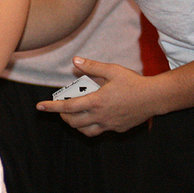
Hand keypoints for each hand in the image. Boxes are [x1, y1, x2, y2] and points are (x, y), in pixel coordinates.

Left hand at [36, 58, 156, 135]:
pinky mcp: (117, 128)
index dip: (51, 107)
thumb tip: (75, 60)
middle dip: (63, 116)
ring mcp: (109, 124)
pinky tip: (92, 118)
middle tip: (61, 108)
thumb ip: (92, 66)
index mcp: (96, 101)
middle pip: (73, 122)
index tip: (39, 107)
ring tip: (74, 115)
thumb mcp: (112, 70)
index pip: (68, 107)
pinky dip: (90, 127)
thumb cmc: (133, 82)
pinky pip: (98, 131)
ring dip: (75, 124)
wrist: (154, 98)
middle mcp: (100, 116)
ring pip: (84, 131)